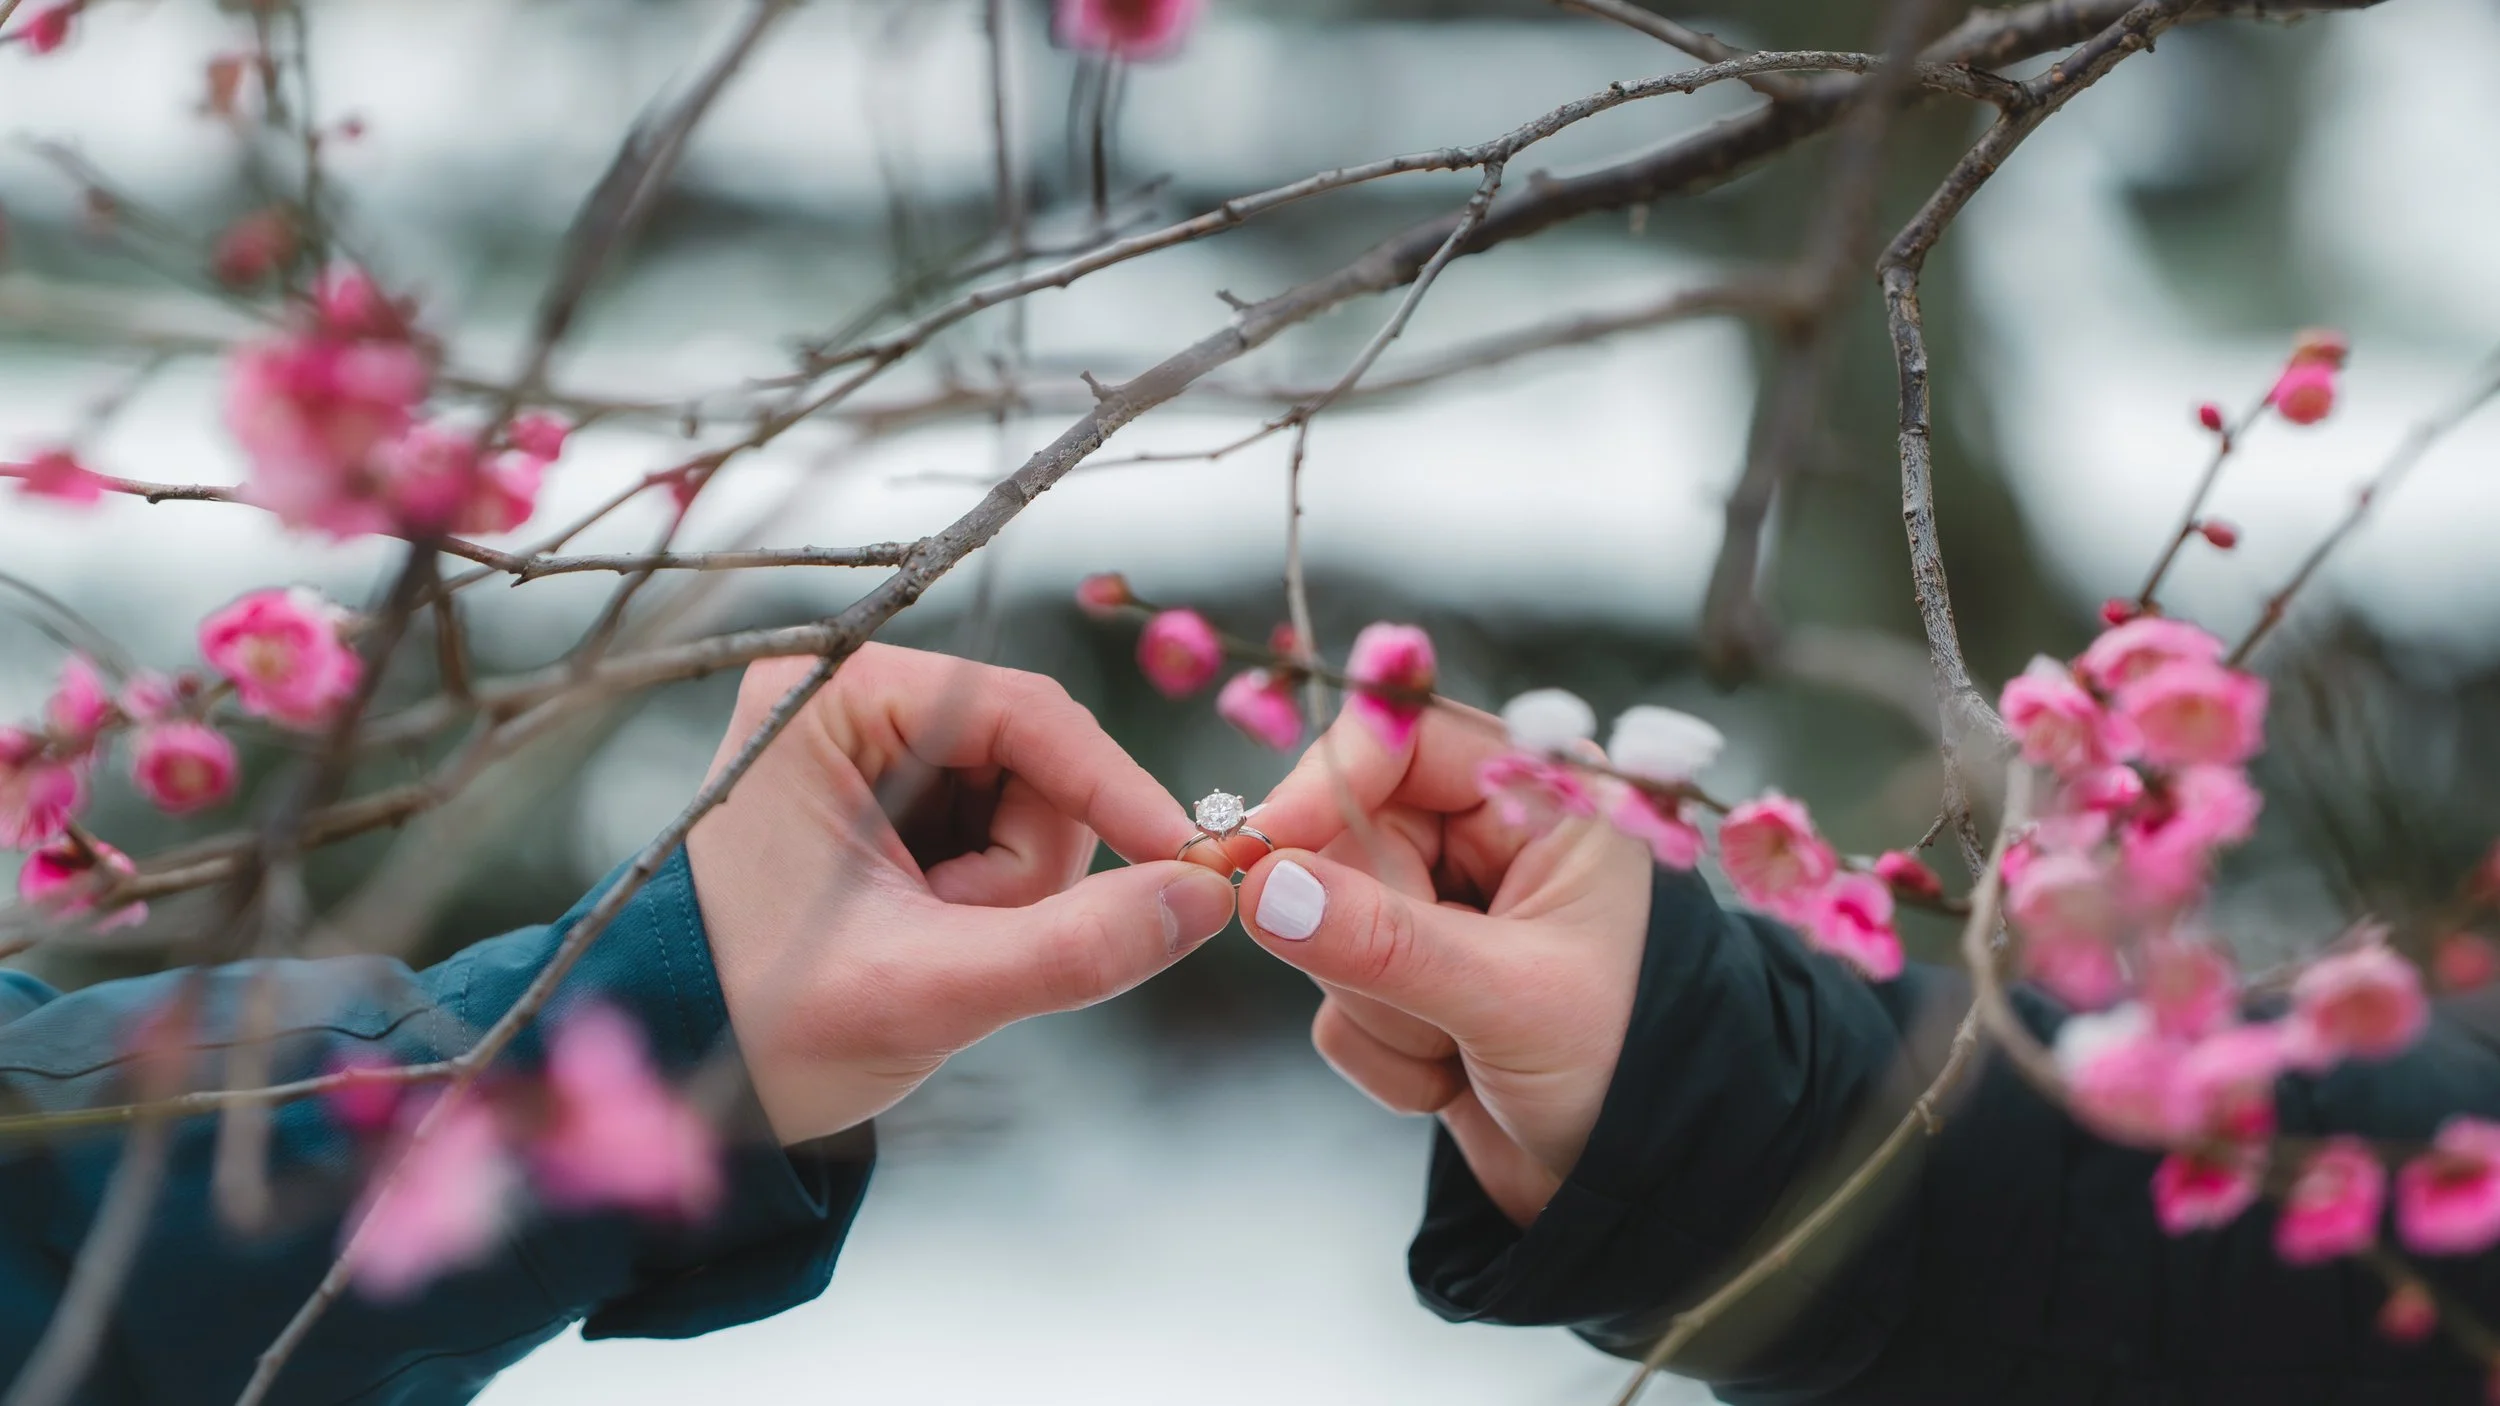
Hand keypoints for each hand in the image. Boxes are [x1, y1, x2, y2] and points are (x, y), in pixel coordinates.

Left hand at [685, 645, 1235, 1144]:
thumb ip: (1074, 946)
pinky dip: (997, 901)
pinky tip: (934, 938)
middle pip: (1036, 758)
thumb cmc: (766, 1027)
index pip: (1022, 710)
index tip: (1192, 860)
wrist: (688, 1094)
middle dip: (1028, 866)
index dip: (1115, 786)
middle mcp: (849, 703)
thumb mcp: (929, 989)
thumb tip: (1208, 898)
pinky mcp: (895, 806)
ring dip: (1013, 892)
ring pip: (1033, 803)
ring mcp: (874, 753)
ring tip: (928, 944)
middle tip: (962, 936)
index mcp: (827, 699)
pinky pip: (1006, 838)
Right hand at [1237, 704, 1653, 1223]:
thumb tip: (1264, 888)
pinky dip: (1386, 1053)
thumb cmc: (1629, 1072)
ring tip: (1468, 1051)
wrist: (1646, 1190)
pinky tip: (1456, 1079)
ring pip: (1327, 926)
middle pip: (1346, 838)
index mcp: (1541, 797)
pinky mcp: (1408, 982)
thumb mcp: (1513, 1001)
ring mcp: (1442, 911)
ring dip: (1386, 1011)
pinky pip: (1333, 997)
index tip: (1264, 852)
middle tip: (1442, 1006)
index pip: (1403, 738)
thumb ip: (1385, 945)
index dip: (1326, 784)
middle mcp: (1487, 837)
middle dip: (1375, 943)